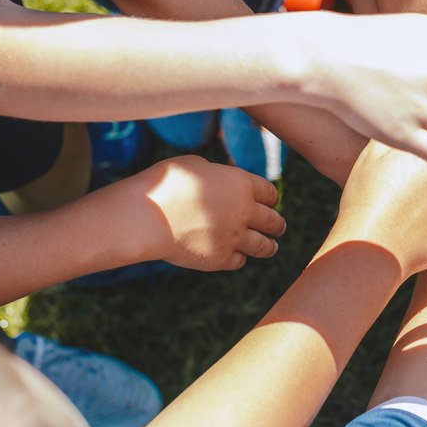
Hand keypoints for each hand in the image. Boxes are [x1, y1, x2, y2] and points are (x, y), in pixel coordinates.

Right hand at [131, 156, 286, 270]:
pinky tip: (237, 255)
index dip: (271, 198)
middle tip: (279, 226)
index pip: (270, 193)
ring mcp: (234, 237)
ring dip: (270, 246)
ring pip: (264, 246)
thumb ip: (219, 176)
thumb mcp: (197, 165)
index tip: (270, 202)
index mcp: (241, 183)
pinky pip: (239, 260)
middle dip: (277, 224)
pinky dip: (239, 258)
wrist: (147, 215)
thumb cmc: (166, 183)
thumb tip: (224, 183)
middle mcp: (244, 211)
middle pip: (273, 220)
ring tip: (272, 246)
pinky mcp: (220, 259)